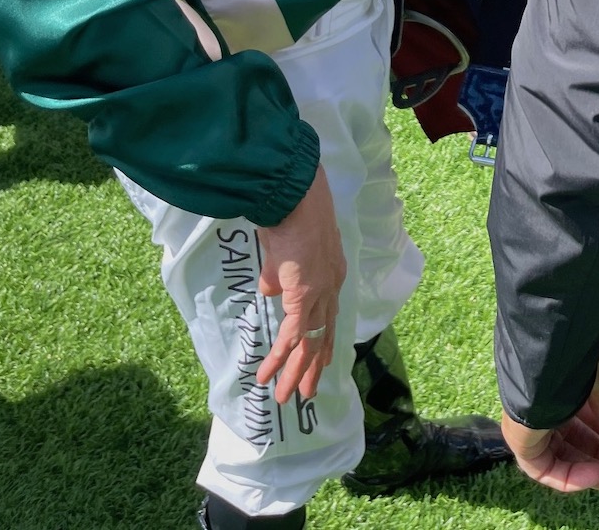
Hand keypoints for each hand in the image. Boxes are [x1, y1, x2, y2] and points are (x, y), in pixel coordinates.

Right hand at [255, 165, 346, 404]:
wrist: (296, 201)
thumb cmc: (290, 214)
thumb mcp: (283, 249)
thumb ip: (279, 272)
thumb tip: (270, 289)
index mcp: (331, 272)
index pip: (330, 314)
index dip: (325, 339)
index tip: (323, 360)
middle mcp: (331, 287)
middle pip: (323, 335)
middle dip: (313, 366)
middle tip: (307, 392)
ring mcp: (319, 294)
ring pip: (308, 344)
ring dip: (295, 372)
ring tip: (287, 398)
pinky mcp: (303, 299)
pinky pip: (291, 338)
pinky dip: (278, 359)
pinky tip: (267, 376)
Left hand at [501, 344, 598, 493]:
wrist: (549, 356)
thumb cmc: (575, 357)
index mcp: (557, 385)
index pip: (577, 414)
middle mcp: (542, 405)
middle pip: (572, 440)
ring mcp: (530, 425)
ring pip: (562, 458)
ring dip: (592, 471)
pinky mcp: (522, 444)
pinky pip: (548, 469)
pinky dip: (574, 476)